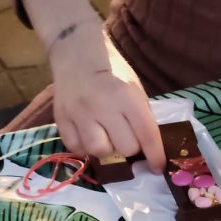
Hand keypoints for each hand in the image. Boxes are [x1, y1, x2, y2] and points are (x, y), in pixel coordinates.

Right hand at [51, 24, 163, 171]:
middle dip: (130, 147)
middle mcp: (102, 106)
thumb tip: (148, 147)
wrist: (76, 53)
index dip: (155, 155)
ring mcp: (79, 114)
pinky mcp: (61, 119)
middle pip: (125, 148)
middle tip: (126, 138)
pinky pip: (76, 149)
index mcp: (126, 96)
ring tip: (106, 138)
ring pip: (100, 152)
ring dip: (107, 150)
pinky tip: (89, 136)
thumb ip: (141, 115)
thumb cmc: (112, 71)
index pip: (146, 134)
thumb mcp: (134, 88)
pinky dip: (85, 148)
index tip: (158, 168)